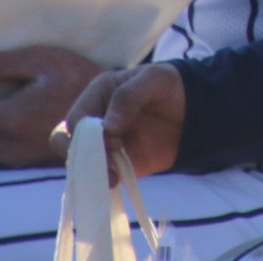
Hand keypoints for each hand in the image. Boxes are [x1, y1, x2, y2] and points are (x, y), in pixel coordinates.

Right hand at [56, 63, 186, 179]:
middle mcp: (96, 121)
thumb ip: (129, 96)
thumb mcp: (155, 79)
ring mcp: (105, 145)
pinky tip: (115, 183)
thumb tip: (108, 127)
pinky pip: (101, 176)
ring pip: (81, 163)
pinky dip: (103, 182)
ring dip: (93, 172)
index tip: (112, 138)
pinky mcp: (119, 164)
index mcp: (98, 95)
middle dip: (82, 155)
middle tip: (108, 161)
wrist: (195, 111)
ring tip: (113, 178)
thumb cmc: (170, 87)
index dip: (86, 133)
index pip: (75, 119)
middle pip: (68, 143)